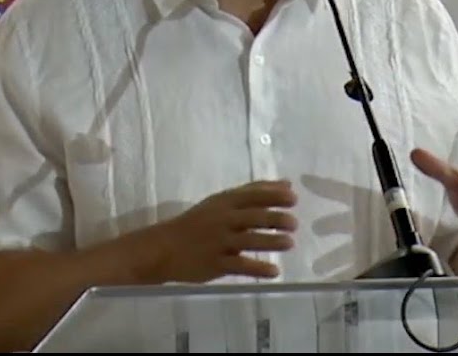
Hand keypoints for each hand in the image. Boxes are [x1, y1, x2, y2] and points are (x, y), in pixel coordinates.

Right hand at [147, 179, 297, 282]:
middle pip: (252, 218)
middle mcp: (222, 220)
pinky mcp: (216, 264)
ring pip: (248, 241)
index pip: (251, 195)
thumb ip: (253, 193)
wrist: (163, 247)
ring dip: (271, 242)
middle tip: (294, 223)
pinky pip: (240, 266)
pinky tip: (274, 271)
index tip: (293, 199)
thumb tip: (287, 184)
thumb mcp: (221, 203)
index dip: (273, 196)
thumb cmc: (196, 223)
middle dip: (275, 219)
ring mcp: (219, 242)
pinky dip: (258, 269)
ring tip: (289, 243)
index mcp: (224, 203)